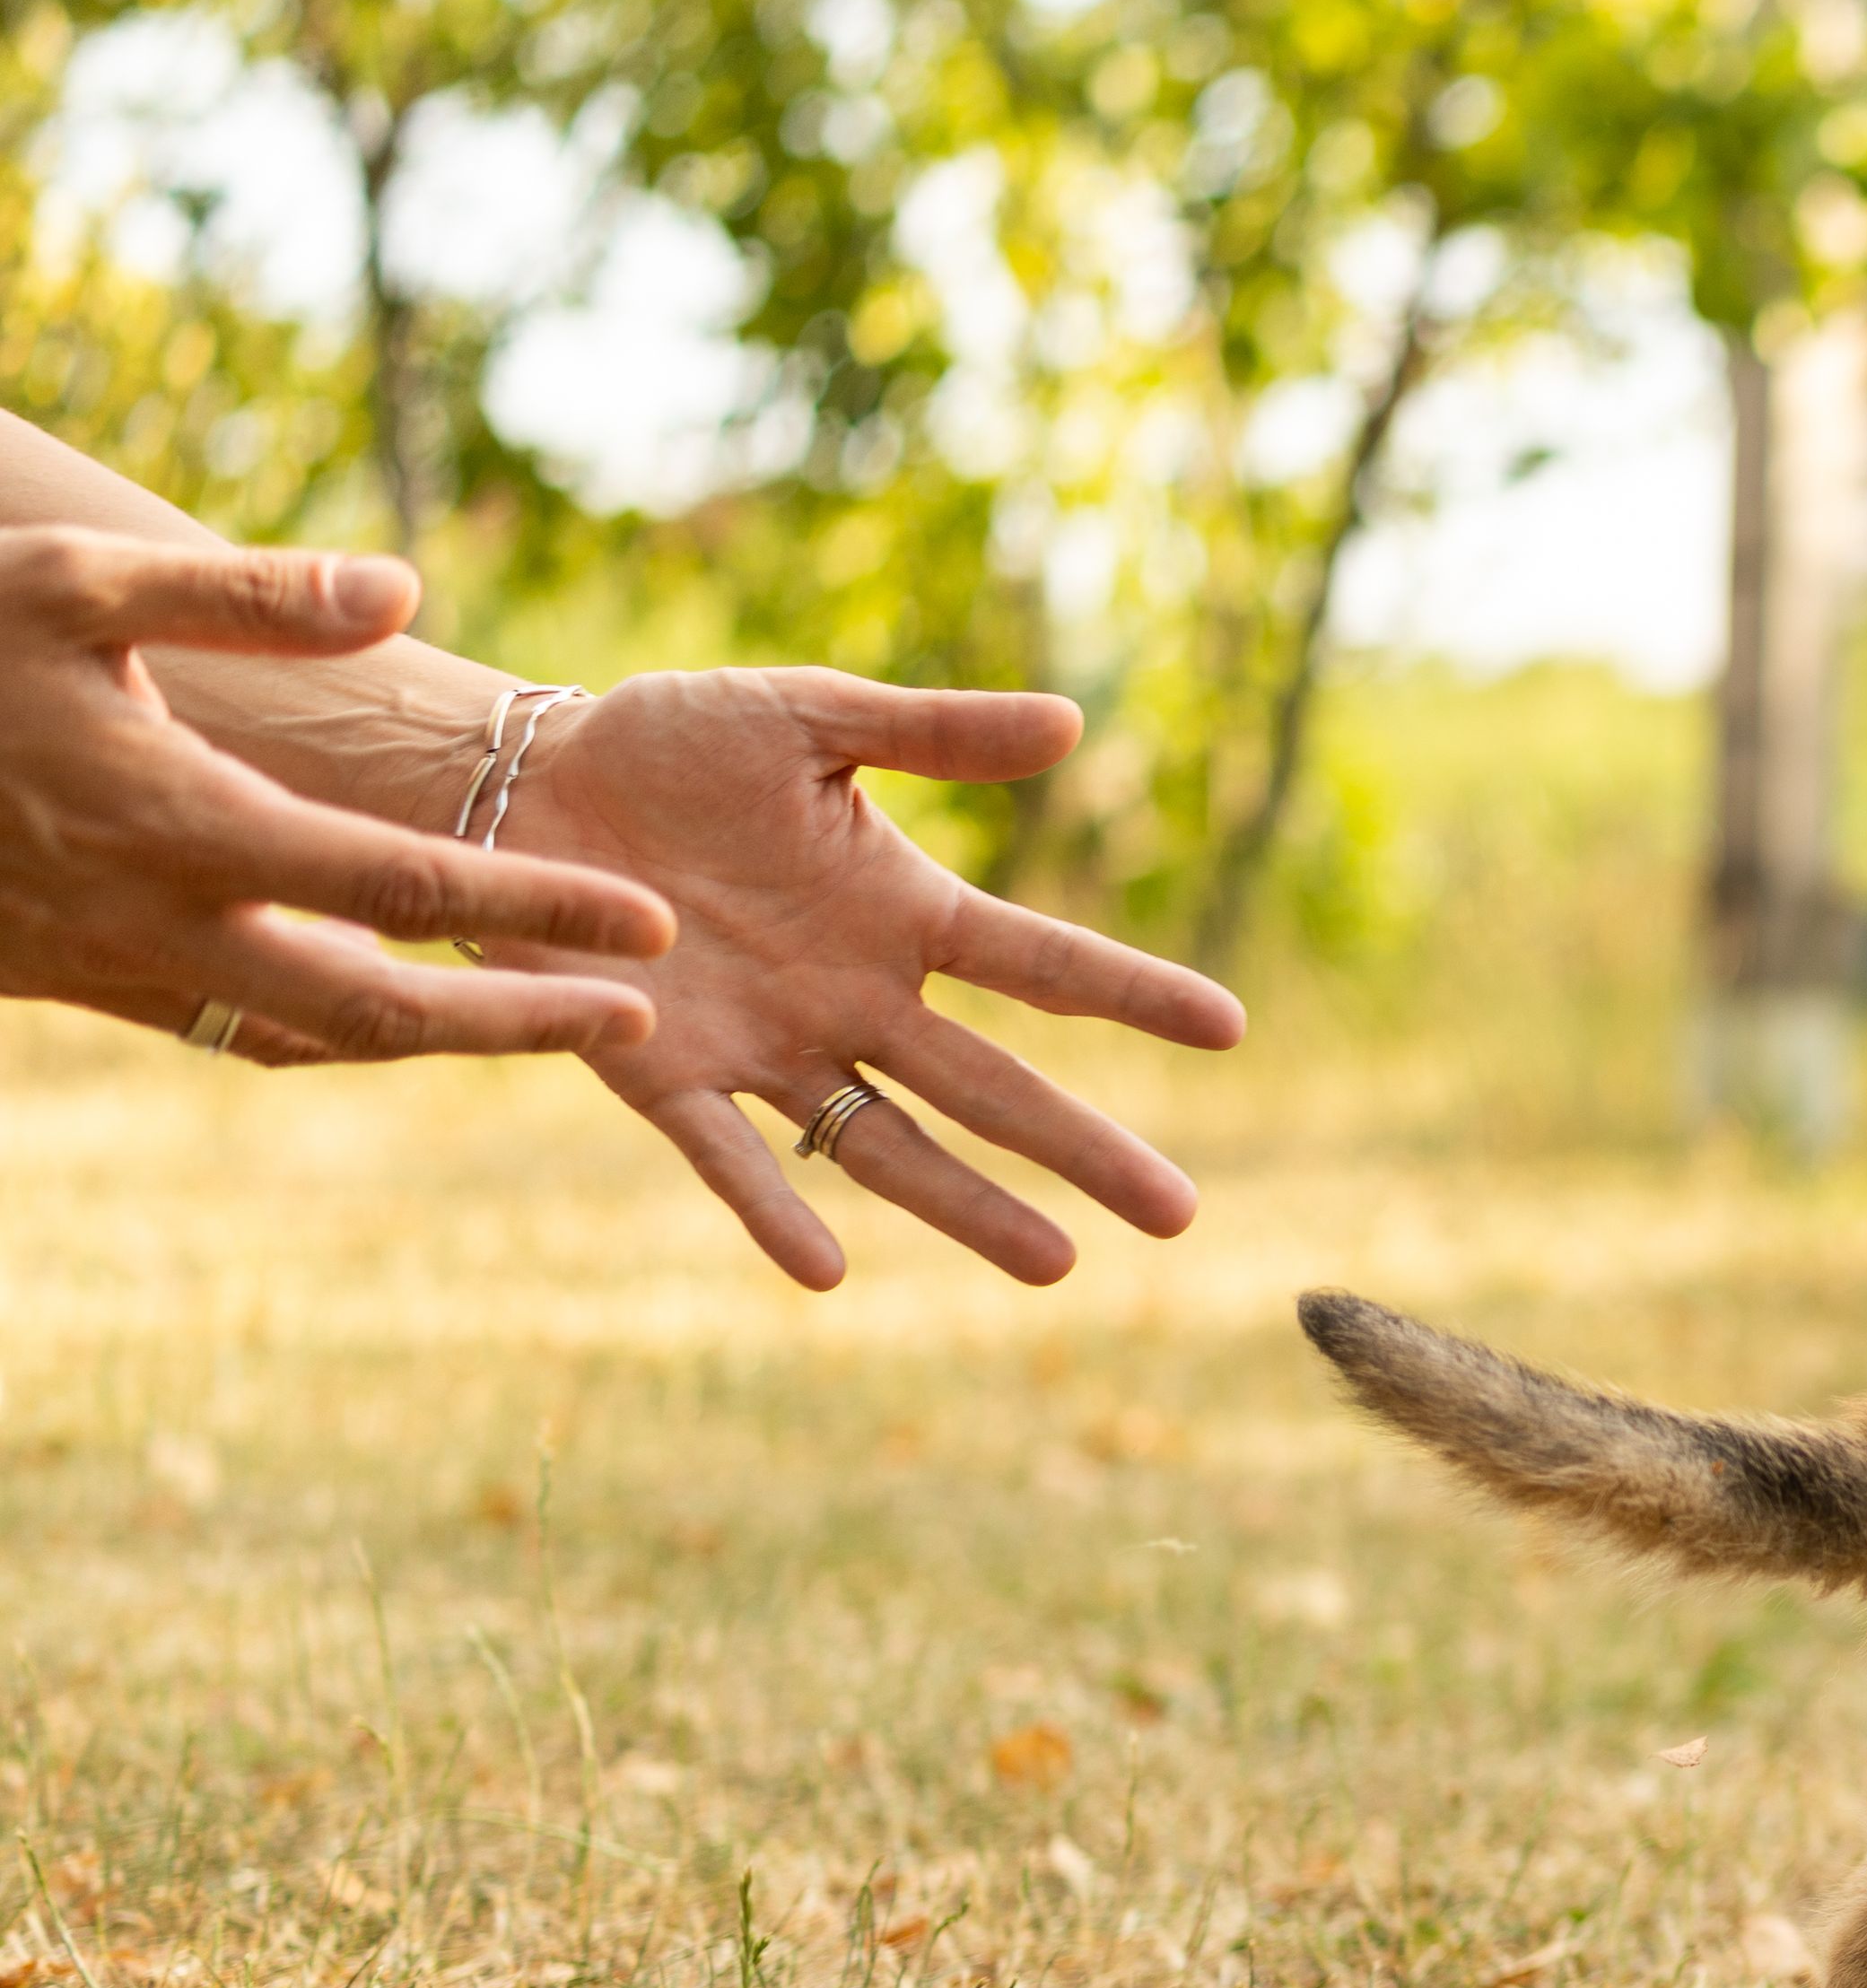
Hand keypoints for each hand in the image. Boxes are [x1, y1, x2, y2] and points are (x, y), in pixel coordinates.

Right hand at [0, 529, 668, 1057]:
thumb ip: (245, 594)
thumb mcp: (76, 584)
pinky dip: (318, 1031)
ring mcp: (105, 966)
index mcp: (179, 823)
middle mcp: (153, 918)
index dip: (538, 914)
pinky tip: (383, 1013)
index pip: (405, 888)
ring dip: (428, 1039)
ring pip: (302, 1036)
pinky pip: (221, 1029)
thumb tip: (403, 589)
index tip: (650, 930)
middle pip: (377, 1009)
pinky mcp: (67, 982)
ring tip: (545, 1023)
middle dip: (514, 1022)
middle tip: (636, 1022)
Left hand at [485, 669, 1248, 1289]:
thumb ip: (930, 733)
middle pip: (993, 1087)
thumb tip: (1069, 725)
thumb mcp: (805, 717)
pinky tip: (824, 1270)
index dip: (1134, 994)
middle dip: (1084, 1150)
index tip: (1227, 1027)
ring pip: (890, 1146)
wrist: (517, 786)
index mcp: (901, 912)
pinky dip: (774, 1209)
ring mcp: (771, 1048)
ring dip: (970, 1207)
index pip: (1042, 966)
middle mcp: (856, 998)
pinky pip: (733, 1154)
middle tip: (1176, 1216)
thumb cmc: (669, 742)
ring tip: (1054, 1265)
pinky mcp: (666, 1078)